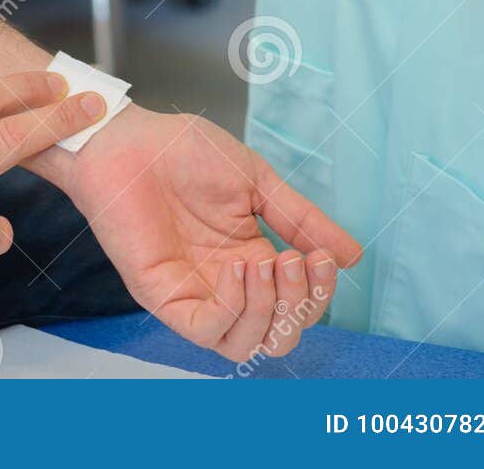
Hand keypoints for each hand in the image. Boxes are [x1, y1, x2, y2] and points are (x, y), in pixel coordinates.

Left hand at [68, 106, 360, 363]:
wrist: (130, 138)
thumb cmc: (183, 152)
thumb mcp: (256, 182)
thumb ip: (300, 218)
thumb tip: (353, 255)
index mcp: (252, 259)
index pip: (297, 305)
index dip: (318, 292)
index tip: (323, 257)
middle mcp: (226, 286)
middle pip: (278, 335)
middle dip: (299, 307)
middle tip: (295, 261)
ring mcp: (195, 294)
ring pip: (244, 345)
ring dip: (268, 310)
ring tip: (264, 262)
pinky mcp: (163, 296)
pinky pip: (205, 331)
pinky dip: (231, 310)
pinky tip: (236, 268)